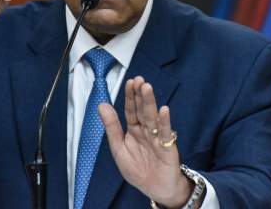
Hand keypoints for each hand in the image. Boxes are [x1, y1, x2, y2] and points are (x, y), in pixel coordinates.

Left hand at [98, 77, 194, 207]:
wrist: (156, 189)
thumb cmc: (138, 170)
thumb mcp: (119, 149)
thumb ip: (111, 127)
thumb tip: (102, 105)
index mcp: (134, 130)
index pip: (132, 110)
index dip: (131, 96)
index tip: (130, 82)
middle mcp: (146, 130)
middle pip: (143, 110)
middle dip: (141, 95)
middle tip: (139, 80)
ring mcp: (158, 137)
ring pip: (153, 117)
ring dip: (150, 103)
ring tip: (147, 88)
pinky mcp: (168, 147)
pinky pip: (166, 133)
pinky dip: (165, 121)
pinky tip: (164, 110)